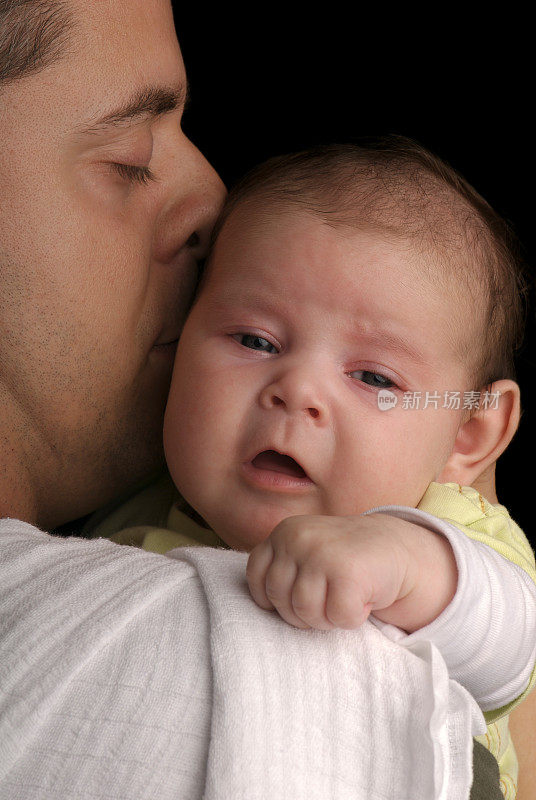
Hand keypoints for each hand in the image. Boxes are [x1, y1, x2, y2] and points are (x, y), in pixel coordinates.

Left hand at [246, 513, 456, 631]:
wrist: (397, 548)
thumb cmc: (345, 560)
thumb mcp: (305, 553)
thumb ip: (280, 569)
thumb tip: (261, 607)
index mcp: (283, 532)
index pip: (257, 580)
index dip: (277, 599)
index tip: (302, 594)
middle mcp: (297, 537)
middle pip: (280, 601)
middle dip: (305, 612)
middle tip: (330, 597)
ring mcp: (321, 552)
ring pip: (306, 613)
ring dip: (329, 617)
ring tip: (344, 597)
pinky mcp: (348, 572)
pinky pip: (338, 617)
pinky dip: (353, 617)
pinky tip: (363, 597)